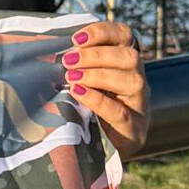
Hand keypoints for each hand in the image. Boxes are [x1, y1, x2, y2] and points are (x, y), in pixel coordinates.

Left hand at [60, 19, 150, 158]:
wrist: (101, 155)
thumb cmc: (85, 115)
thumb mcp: (81, 87)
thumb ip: (75, 69)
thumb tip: (49, 50)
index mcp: (125, 66)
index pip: (125, 36)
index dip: (103, 32)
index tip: (76, 38)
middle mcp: (138, 82)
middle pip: (130, 57)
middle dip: (97, 55)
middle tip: (68, 60)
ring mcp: (140, 107)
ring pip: (131, 81)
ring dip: (98, 75)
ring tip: (70, 77)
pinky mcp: (134, 131)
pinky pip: (120, 112)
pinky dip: (98, 100)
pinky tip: (78, 94)